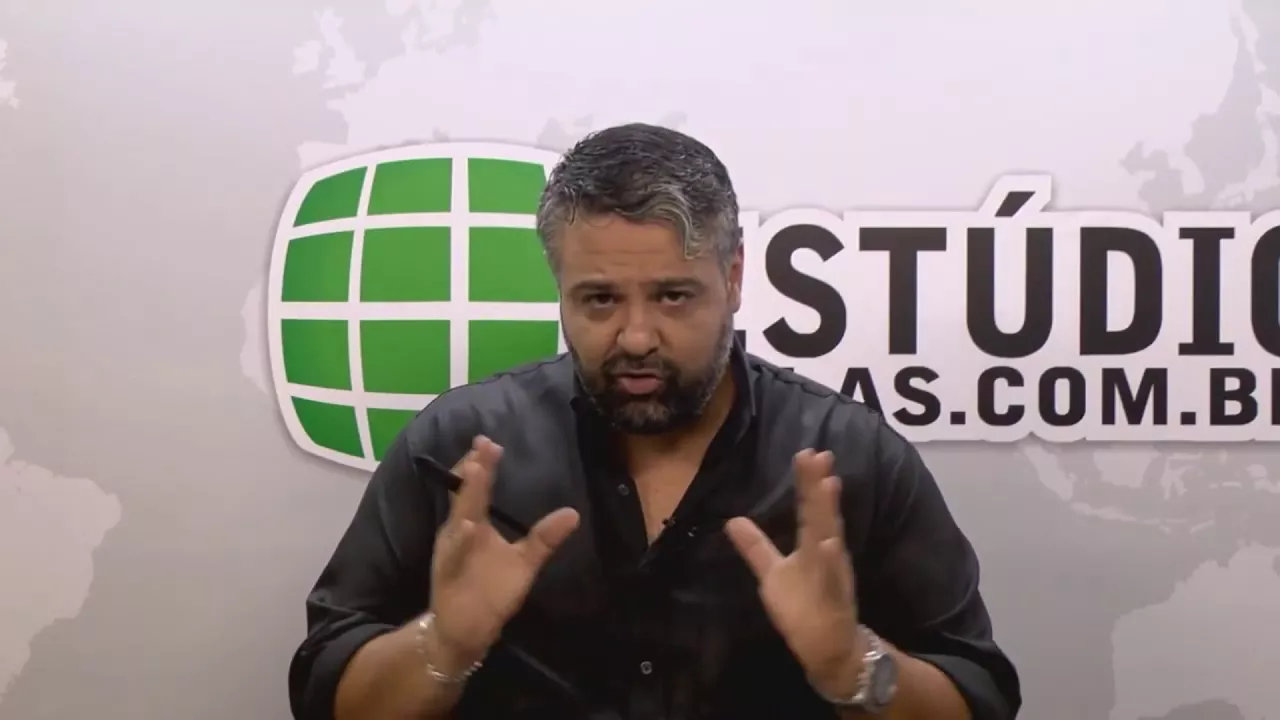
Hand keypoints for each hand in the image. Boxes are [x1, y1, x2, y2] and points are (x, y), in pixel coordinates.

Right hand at [427, 436, 580, 669]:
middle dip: (474, 470)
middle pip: (467, 496)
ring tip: (475, 471)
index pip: (477, 490)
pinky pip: (453, 557)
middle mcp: (459, 533)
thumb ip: (543, 538)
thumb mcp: (524, 562)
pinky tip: (469, 526)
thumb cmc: (491, 592)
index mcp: (474, 525)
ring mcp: (451, 552)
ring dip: (467, 497)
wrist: (466, 630)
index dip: (482, 466)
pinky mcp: (447, 575)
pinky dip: (460, 542)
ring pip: (457, 521)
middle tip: (483, 445)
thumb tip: (573, 513)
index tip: (489, 442)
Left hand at [725, 449, 864, 697]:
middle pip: (820, 515)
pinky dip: (830, 561)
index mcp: (813, 545)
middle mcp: (825, 554)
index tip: (806, 452)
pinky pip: (831, 579)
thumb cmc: (806, 607)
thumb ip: (756, 547)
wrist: (830, 649)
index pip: (808, 508)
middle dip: (818, 486)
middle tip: (818, 454)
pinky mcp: (833, 599)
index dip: (807, 482)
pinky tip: (827, 543)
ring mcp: (830, 575)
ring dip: (828, 513)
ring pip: (829, 539)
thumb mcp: (774, 573)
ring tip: (826, 484)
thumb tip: (732, 520)